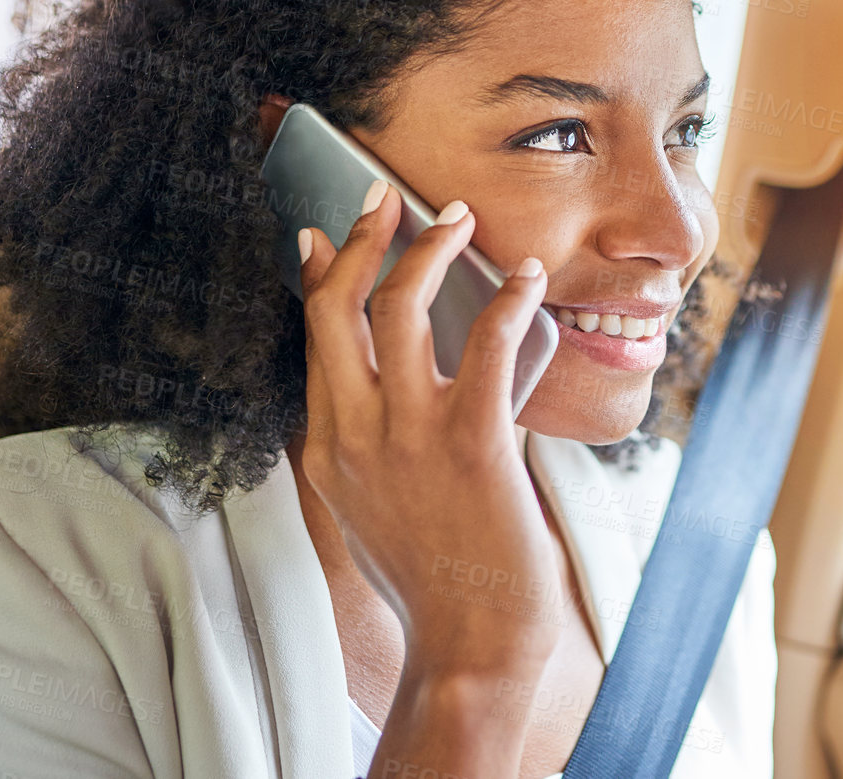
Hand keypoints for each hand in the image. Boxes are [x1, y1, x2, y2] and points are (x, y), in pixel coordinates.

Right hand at [295, 181, 562, 681]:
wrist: (470, 645)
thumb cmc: (435, 574)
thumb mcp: (372, 505)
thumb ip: (367, 440)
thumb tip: (385, 381)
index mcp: (327, 447)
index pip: (313, 338)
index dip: (320, 275)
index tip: (325, 233)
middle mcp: (354, 435)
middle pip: (338, 308)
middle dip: (360, 240)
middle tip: (385, 198)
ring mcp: (409, 439)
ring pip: (400, 311)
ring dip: (430, 250)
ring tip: (460, 218)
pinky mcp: (472, 446)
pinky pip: (486, 348)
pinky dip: (509, 301)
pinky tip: (529, 279)